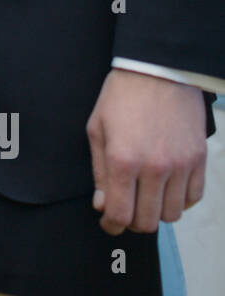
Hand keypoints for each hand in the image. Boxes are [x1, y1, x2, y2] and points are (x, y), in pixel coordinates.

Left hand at [86, 68, 207, 233]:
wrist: (158, 70)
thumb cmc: (121, 97)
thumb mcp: (97, 130)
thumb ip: (100, 173)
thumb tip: (103, 205)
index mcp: (123, 160)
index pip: (120, 214)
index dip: (111, 225)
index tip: (109, 223)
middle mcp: (154, 167)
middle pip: (148, 221)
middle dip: (133, 222)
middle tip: (127, 211)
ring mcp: (181, 165)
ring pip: (173, 214)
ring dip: (157, 212)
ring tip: (147, 198)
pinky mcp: (199, 159)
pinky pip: (194, 197)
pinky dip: (180, 200)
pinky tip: (168, 189)